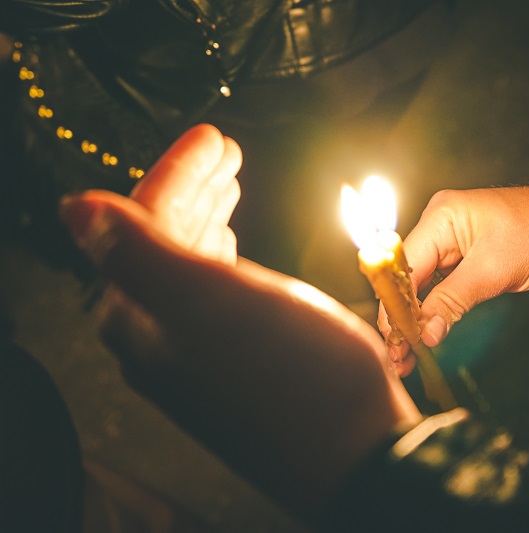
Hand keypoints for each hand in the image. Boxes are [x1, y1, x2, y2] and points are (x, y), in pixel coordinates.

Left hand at [59, 126, 420, 521]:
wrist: (356, 450)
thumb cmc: (295, 375)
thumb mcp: (212, 301)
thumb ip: (138, 252)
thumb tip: (77, 209)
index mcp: (143, 319)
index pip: (143, 224)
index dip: (176, 172)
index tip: (214, 137)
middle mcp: (159, 340)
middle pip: (163, 242)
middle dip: (191, 188)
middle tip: (225, 151)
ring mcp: (196, 354)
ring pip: (190, 266)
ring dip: (207, 218)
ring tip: (230, 185)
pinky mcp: (234, 363)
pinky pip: (214, 293)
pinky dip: (224, 255)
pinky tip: (236, 245)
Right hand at [381, 181, 528, 375]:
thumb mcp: (495, 271)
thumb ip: (454, 300)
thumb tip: (426, 334)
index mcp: (441, 218)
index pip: (403, 266)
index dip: (396, 306)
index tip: (396, 342)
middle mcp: (440, 226)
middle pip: (407, 277)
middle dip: (401, 318)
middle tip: (398, 359)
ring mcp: (452, 241)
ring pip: (422, 285)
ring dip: (416, 319)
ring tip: (407, 357)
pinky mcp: (466, 256)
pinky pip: (441, 285)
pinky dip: (434, 311)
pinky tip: (427, 335)